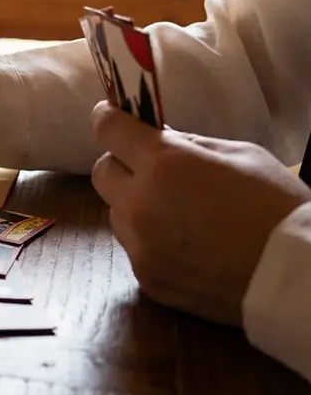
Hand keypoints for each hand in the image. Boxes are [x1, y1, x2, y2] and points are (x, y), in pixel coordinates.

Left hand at [90, 101, 310, 325]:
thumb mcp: (242, 156)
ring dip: (135, 204)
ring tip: (177, 211)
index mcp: (163, 164)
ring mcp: (139, 245)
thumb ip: (190, 144)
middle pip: (102, 172)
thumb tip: (159, 136)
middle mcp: (138, 204)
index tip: (113, 116)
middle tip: (152, 167)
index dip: (109, 119)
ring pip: (116, 213)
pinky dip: (150, 240)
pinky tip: (185, 243)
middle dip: (122, 163)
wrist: (293, 276)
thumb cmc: (277, 207)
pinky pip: (134, 247)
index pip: (108, 129)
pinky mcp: (146, 277)